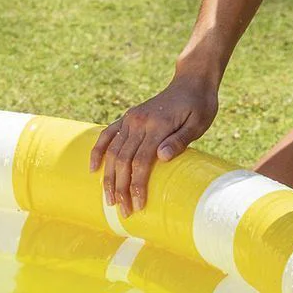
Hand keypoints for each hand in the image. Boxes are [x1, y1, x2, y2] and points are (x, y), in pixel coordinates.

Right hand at [89, 74, 219, 216]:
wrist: (191, 82)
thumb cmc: (200, 107)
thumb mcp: (198, 124)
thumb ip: (179, 141)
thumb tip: (161, 157)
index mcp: (157, 126)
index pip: (141, 162)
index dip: (137, 185)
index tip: (137, 206)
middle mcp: (138, 122)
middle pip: (123, 160)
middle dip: (120, 187)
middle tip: (122, 210)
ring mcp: (130, 119)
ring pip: (113, 151)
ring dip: (109, 176)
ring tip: (109, 198)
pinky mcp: (127, 117)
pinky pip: (107, 134)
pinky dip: (98, 151)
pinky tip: (93, 168)